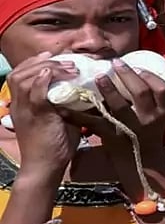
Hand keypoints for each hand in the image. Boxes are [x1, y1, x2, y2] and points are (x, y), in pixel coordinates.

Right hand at [5, 53, 82, 179]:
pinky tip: (53, 75)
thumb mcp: (60, 119)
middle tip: (65, 61)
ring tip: (68, 68)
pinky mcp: (35, 116)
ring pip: (24, 78)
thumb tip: (87, 90)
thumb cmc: (55, 146)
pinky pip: (33, 93)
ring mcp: (24, 110)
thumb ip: (67, 104)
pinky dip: (42, 81)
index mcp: (21, 104)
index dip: (35, 62)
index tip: (52, 57)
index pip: (20, 74)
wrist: (45, 167)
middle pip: (20, 72)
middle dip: (42, 61)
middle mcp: (18, 104)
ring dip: (47, 69)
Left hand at [65, 60, 164, 161]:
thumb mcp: (155, 116)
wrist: (141, 163)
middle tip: (115, 63)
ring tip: (98, 77)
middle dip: (127, 75)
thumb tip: (135, 70)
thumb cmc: (147, 134)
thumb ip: (149, 98)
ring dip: (107, 89)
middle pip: (141, 92)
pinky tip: (65, 108)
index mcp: (162, 112)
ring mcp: (130, 128)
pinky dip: (78, 115)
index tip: (138, 67)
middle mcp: (148, 119)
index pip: (163, 90)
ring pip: (119, 105)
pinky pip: (94, 122)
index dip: (150, 76)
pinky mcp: (112, 136)